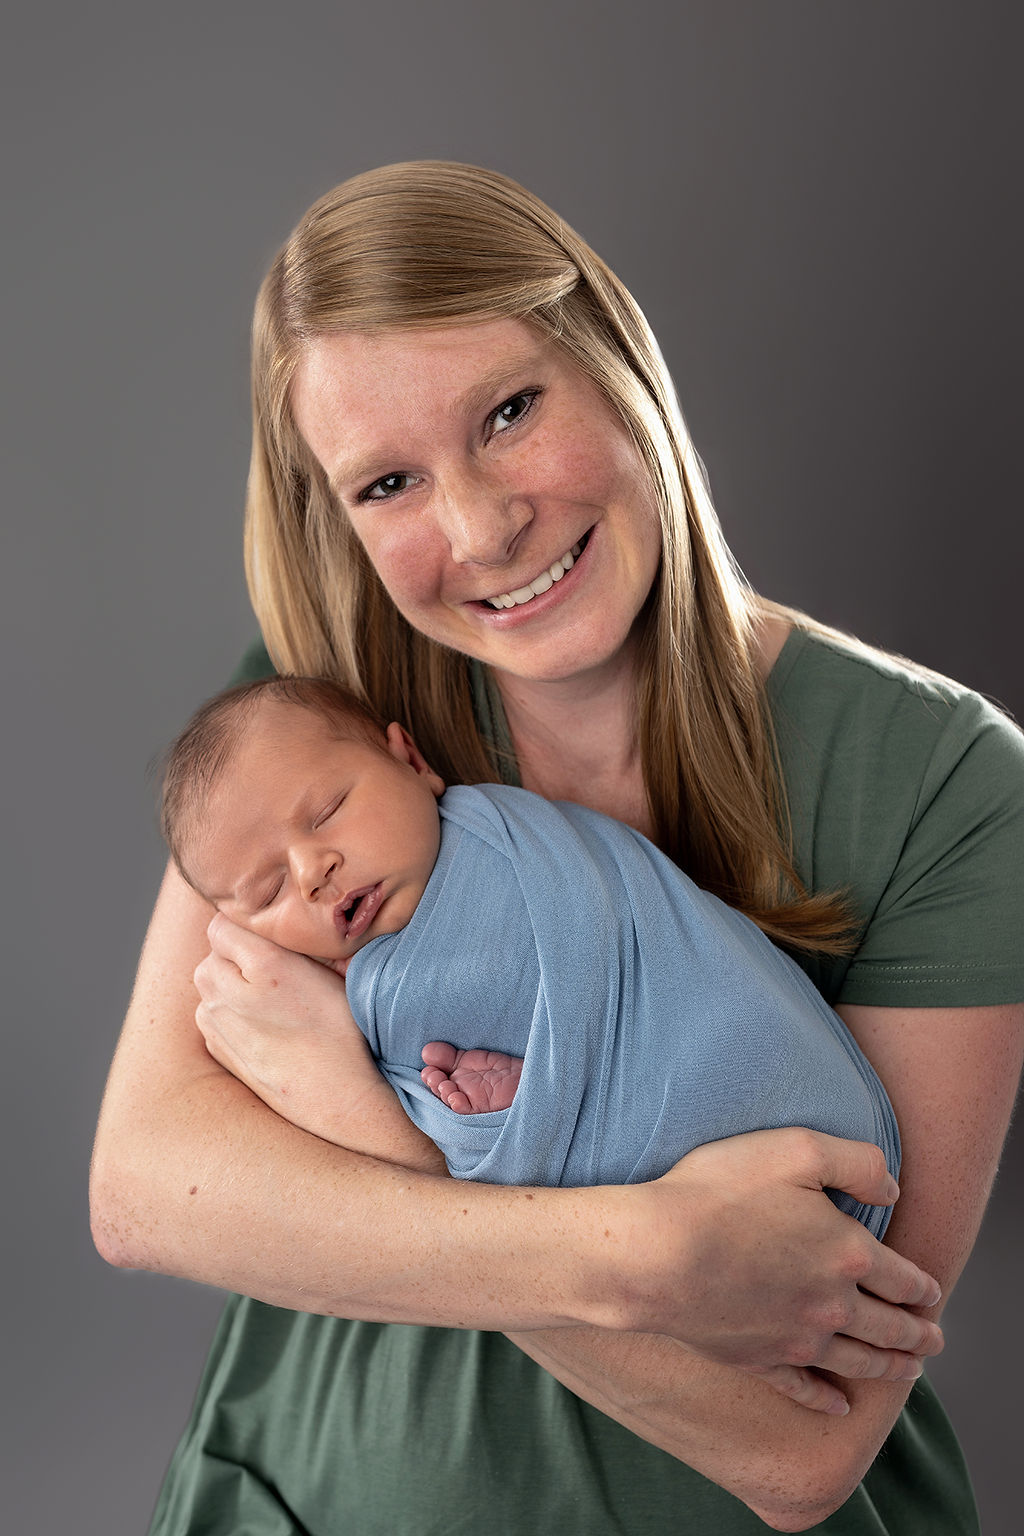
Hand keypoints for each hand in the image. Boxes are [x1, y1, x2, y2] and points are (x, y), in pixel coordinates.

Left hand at [193, 913, 381, 1141]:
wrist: (338, 1097)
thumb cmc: (346, 1032)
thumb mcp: (339, 973)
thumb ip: (299, 941)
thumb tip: (281, 919)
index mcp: (264, 966)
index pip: (222, 923)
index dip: (247, 928)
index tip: (269, 939)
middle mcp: (231, 993)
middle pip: (212, 952)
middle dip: (236, 955)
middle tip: (274, 970)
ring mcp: (217, 1024)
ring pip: (209, 983)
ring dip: (229, 983)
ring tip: (270, 999)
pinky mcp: (216, 1048)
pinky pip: (211, 1013)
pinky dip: (227, 1011)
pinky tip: (262, 1023)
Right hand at [610, 1129, 942, 1410]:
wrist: (654, 1252)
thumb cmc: (719, 1191)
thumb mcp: (796, 1149)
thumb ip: (858, 1162)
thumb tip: (894, 1188)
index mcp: (848, 1254)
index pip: (903, 1278)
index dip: (924, 1287)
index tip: (933, 1295)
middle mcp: (831, 1305)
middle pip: (889, 1328)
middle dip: (918, 1336)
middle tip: (934, 1342)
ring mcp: (794, 1339)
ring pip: (857, 1362)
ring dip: (890, 1369)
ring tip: (909, 1372)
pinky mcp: (757, 1359)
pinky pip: (803, 1389)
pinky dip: (826, 1401)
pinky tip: (838, 1407)